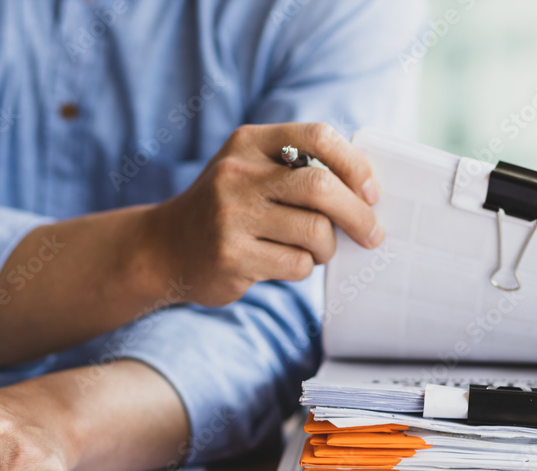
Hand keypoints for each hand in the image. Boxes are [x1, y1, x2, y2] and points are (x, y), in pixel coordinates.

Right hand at [143, 122, 382, 306]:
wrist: (164, 248)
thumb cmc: (226, 209)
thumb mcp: (250, 171)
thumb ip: (297, 167)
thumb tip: (367, 189)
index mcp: (248, 143)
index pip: (317, 136)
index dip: (355, 164)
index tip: (372, 192)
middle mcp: (237, 175)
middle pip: (321, 188)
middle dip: (358, 215)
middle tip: (372, 234)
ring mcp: (231, 217)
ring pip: (315, 232)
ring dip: (327, 247)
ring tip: (316, 249)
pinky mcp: (232, 257)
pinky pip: (296, 264)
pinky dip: (303, 267)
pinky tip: (282, 263)